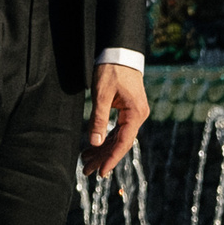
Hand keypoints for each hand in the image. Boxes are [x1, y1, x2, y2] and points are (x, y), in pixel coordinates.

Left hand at [83, 63, 148, 177]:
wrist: (120, 52)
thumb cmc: (112, 70)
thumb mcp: (102, 95)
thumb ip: (99, 119)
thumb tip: (94, 143)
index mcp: (135, 113)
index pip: (123, 142)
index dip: (111, 158)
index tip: (101, 172)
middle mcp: (138, 116)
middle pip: (119, 142)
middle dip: (102, 156)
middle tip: (86, 170)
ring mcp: (133, 113)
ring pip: (117, 137)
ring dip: (102, 149)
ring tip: (85, 161)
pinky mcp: (127, 110)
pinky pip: (117, 129)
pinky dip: (105, 138)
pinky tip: (93, 147)